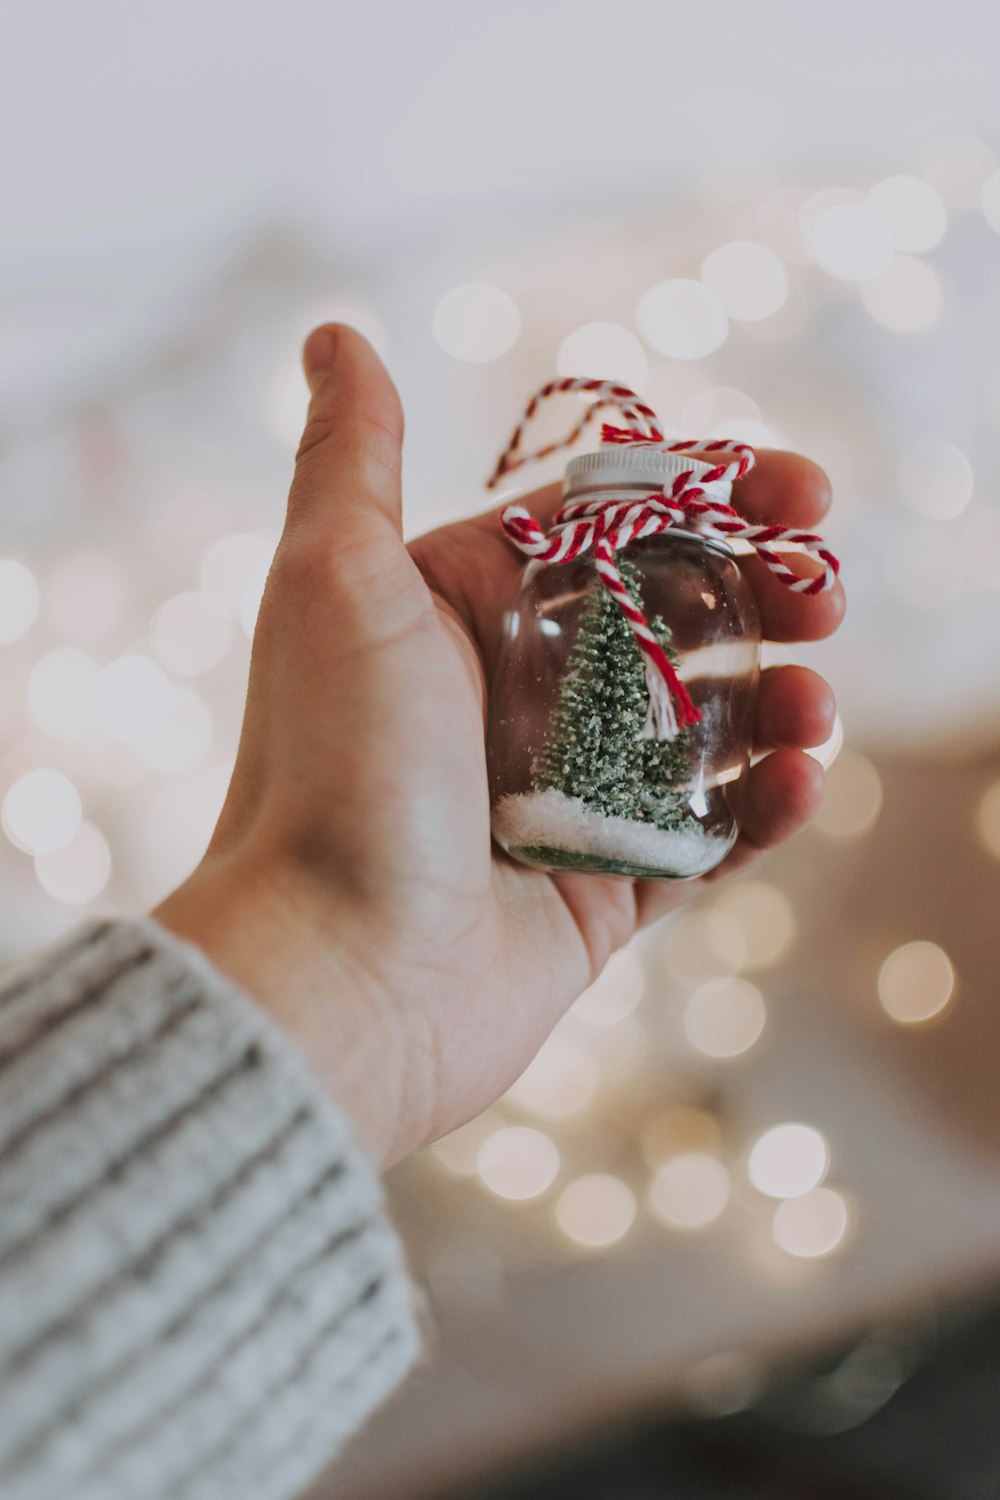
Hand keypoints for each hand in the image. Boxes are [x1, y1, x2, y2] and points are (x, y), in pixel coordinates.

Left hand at [156, 326, 843, 1168]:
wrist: (335, 976)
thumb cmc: (332, 769)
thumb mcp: (336, 583)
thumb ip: (356, 456)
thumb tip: (336, 333)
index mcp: (467, 611)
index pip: (617, 526)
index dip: (716, 497)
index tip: (806, 491)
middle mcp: (520, 695)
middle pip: (678, 618)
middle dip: (765, 596)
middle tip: (825, 598)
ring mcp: (571, 792)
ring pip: (707, 724)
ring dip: (778, 701)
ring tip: (810, 703)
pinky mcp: (607, 885)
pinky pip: (709, 832)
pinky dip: (764, 804)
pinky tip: (798, 779)